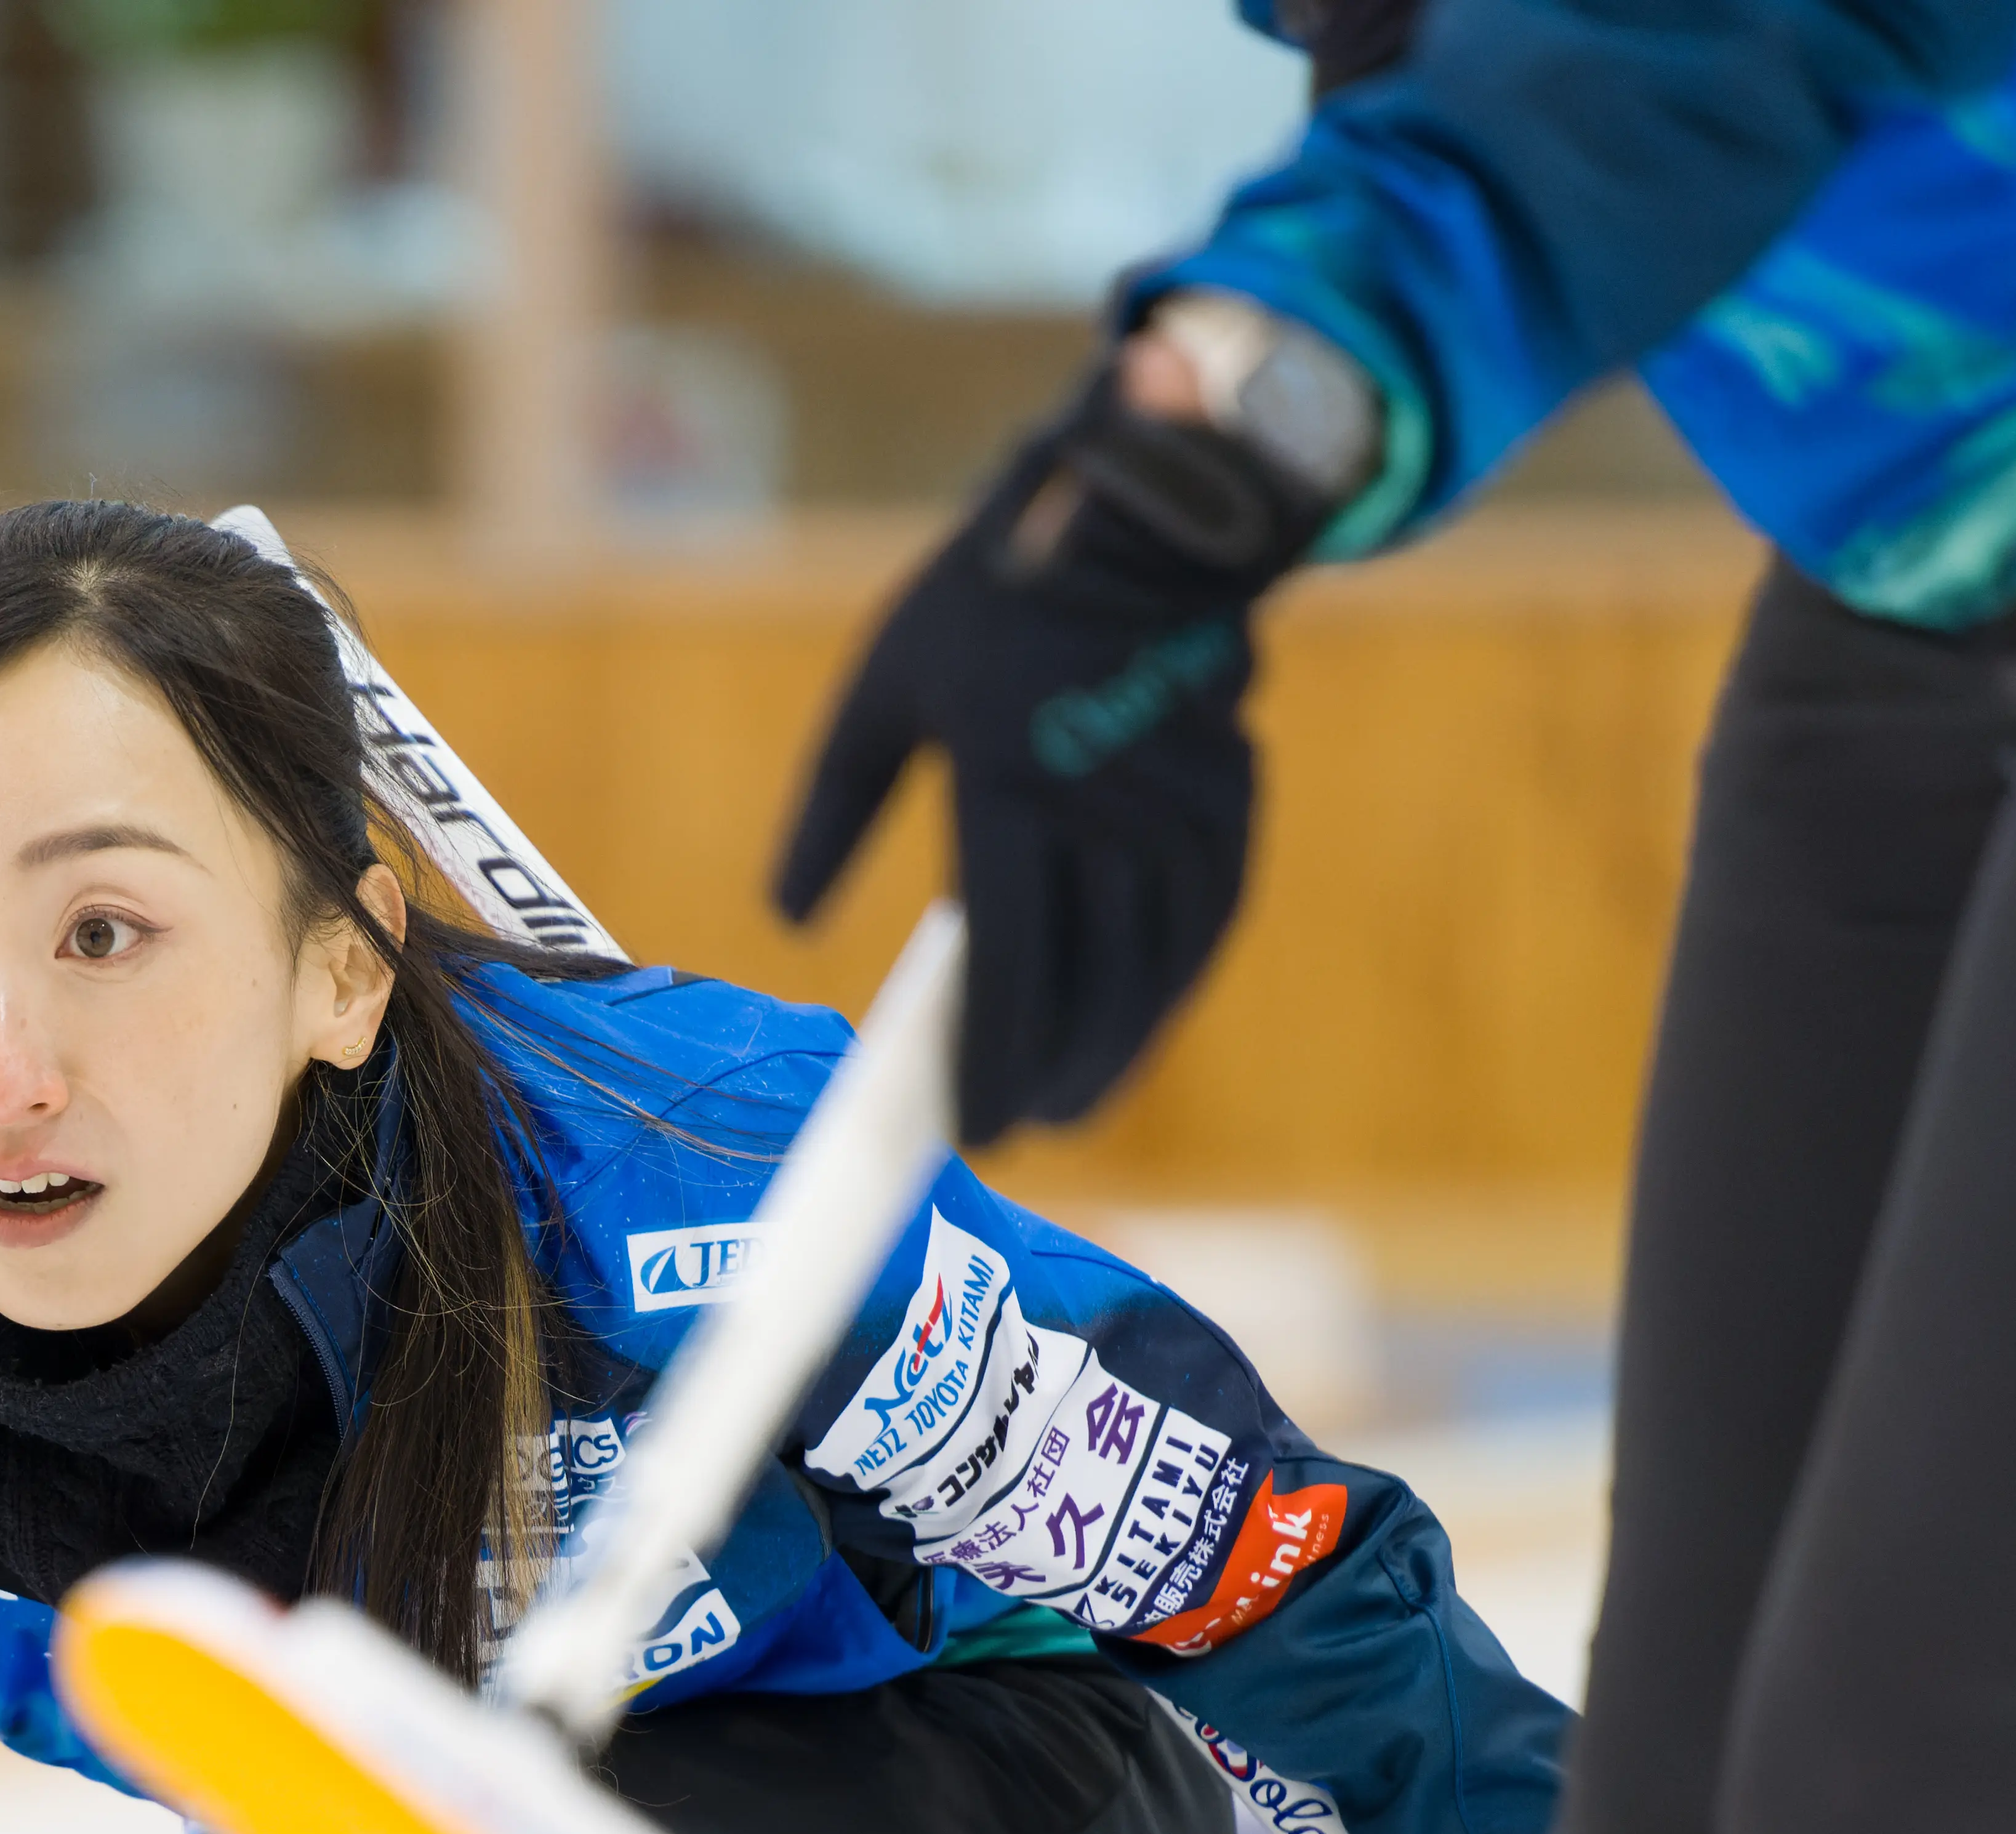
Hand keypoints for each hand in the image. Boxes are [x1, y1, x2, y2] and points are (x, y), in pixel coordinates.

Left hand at [769, 370, 1322, 1142]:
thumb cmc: (987, 609)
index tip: (978, 1129)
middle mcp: (1104, 808)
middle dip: (1056, 1076)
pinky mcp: (1230, 799)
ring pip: (1158, 968)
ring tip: (1076, 1099)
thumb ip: (831, 814)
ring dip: (1121, 1048)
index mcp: (1008, 787)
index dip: (996, 1062)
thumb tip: (785, 921)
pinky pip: (1206, 921)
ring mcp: (1178, 807)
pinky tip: (1140, 1023)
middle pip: (1091, 985)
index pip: (1009, 962)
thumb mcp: (882, 693)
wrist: (1135, 520)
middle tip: (1023, 1132)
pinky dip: (1172, 986)